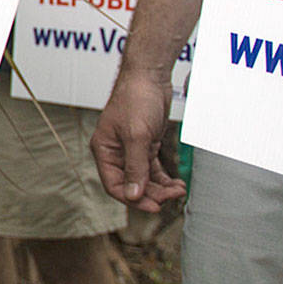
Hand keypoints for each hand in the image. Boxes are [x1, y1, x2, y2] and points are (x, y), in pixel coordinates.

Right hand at [90, 71, 185, 209]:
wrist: (149, 77)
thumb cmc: (136, 99)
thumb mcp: (136, 136)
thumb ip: (135, 167)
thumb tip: (133, 195)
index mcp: (104, 150)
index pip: (114, 184)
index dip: (133, 198)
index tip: (154, 206)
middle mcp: (116, 152)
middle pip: (131, 184)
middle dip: (152, 193)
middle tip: (171, 197)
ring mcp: (131, 149)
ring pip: (144, 178)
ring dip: (161, 187)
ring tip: (178, 190)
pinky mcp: (145, 144)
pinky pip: (153, 168)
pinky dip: (164, 178)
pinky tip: (177, 183)